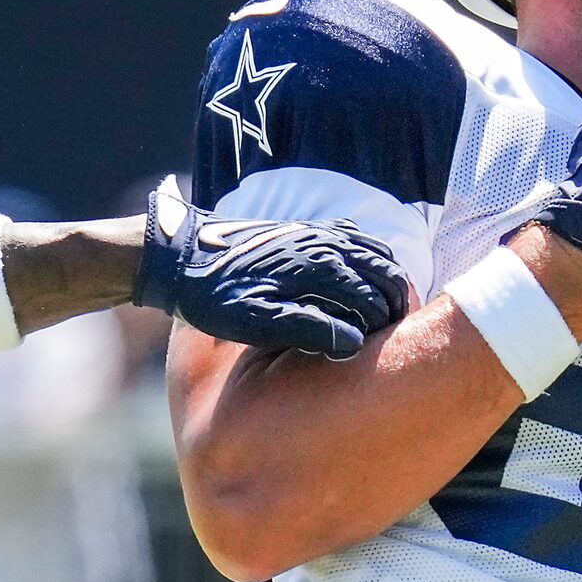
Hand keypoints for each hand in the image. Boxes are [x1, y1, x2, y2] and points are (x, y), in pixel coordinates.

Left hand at [134, 177, 413, 357]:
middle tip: (402, 332)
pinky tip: (367, 278)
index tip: (388, 352)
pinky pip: (355, 239)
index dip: (387, 326)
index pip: (374, 297)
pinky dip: (372, 258)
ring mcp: (315, 232)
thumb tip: (354, 342)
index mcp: (317, 267)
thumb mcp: (254, 321)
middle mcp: (323, 243)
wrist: (179, 254)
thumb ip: (306, 329)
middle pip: (384, 270)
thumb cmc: (213, 296)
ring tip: (393, 311)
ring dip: (389, 279)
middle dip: (399, 301)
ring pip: (374, 251)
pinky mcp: (304, 229)